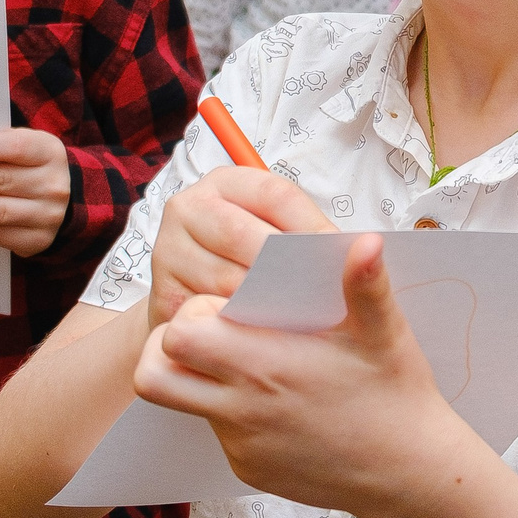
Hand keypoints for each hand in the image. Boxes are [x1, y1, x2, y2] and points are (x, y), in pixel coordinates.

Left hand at [135, 234, 472, 514]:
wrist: (408, 472)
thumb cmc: (395, 395)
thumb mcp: (383, 332)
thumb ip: (365, 284)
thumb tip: (364, 240)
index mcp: (264, 364)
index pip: (178, 334)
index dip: (195, 312)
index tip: (227, 306)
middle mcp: (241, 408)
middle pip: (154, 373)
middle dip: (171, 347)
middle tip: (210, 333)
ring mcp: (240, 444)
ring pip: (180, 405)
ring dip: (193, 379)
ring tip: (233, 362)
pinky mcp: (247, 469)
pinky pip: (216, 434)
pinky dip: (231, 413)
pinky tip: (274, 402)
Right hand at [146, 167, 336, 326]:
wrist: (196, 302)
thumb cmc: (250, 262)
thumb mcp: (275, 233)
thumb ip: (305, 235)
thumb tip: (356, 251)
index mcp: (226, 182)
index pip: (275, 195)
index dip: (311, 226)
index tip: (340, 257)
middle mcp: (189, 207)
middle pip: (244, 233)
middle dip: (288, 266)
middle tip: (322, 293)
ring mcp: (168, 249)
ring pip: (227, 276)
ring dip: (268, 300)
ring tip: (304, 316)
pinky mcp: (162, 293)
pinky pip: (208, 311)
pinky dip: (242, 324)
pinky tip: (269, 334)